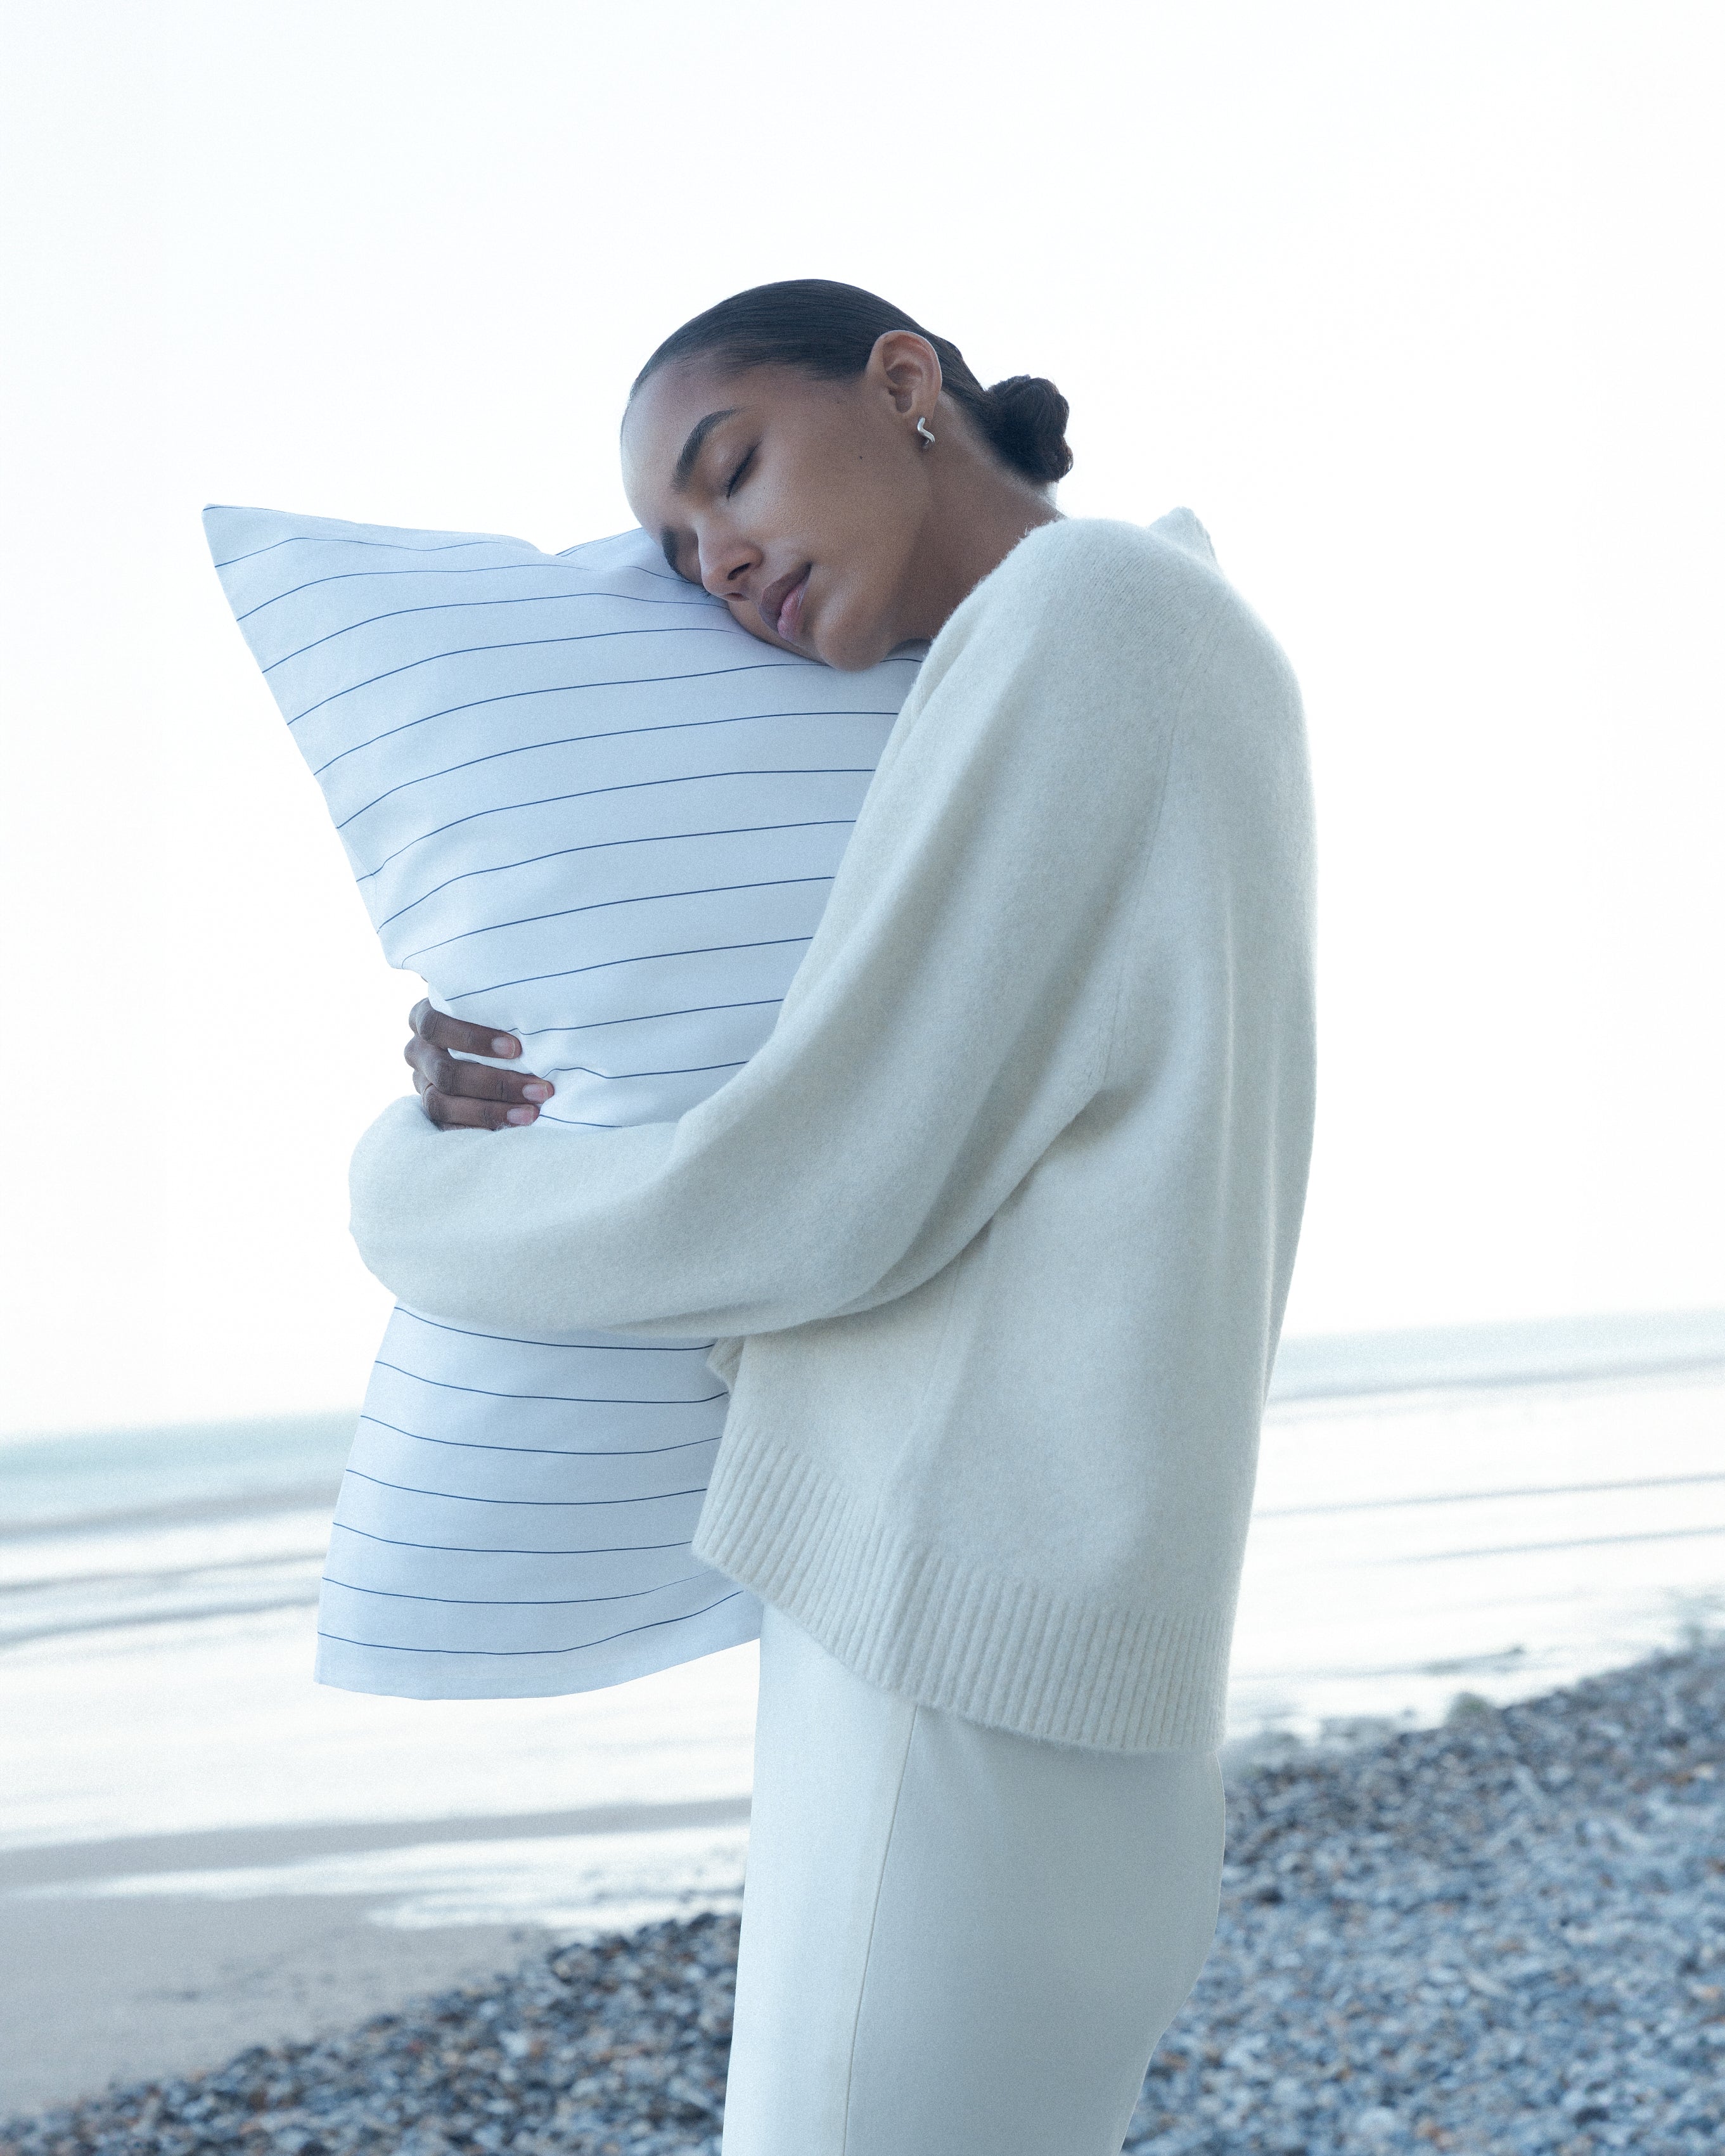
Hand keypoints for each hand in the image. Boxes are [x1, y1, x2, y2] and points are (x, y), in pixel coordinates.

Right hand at [404, 999, 554, 1130]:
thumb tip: (521, 973)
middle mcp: (418, 1050)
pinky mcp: (431, 1110)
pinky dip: (479, 1130)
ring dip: (491, 1112)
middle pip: (446, 1072)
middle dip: (496, 1083)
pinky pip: (446, 1128)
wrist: (485, 1044)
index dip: (473, 1039)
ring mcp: (421, 1083)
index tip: (516, 1048)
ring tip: (532, 1114)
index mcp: (425, 1016)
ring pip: (442, 1104)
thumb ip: (495, 992)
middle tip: (540, 1089)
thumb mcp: (491, 998)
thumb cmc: (496, 1014)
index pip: (436, 1025)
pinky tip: (512, 1130)